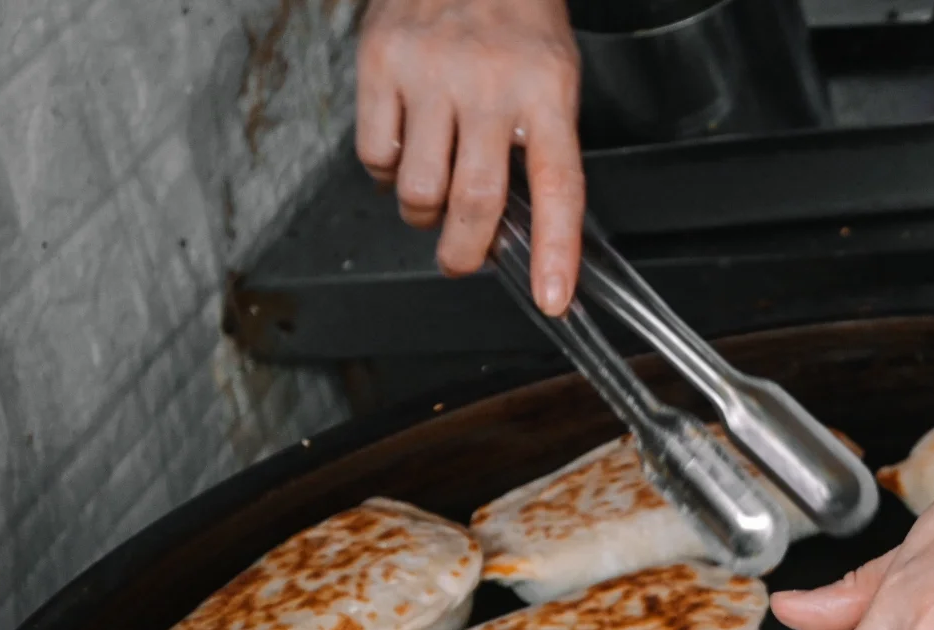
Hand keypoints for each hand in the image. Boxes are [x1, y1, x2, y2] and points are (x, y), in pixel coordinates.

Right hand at [355, 0, 582, 311]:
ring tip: (434, 192)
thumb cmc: (516, 17)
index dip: (555, 251)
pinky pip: (375, 155)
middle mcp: (489, 81)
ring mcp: (430, 70)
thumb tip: (523, 232)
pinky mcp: (380, 61)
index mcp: (547, 89)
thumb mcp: (554, 75)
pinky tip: (406, 148)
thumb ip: (542, 146)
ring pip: (419, 189)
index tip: (551, 299)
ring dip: (424, 213)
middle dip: (465, 252)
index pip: (558, 187)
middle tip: (462, 259)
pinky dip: (388, 172)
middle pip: (475, 202)